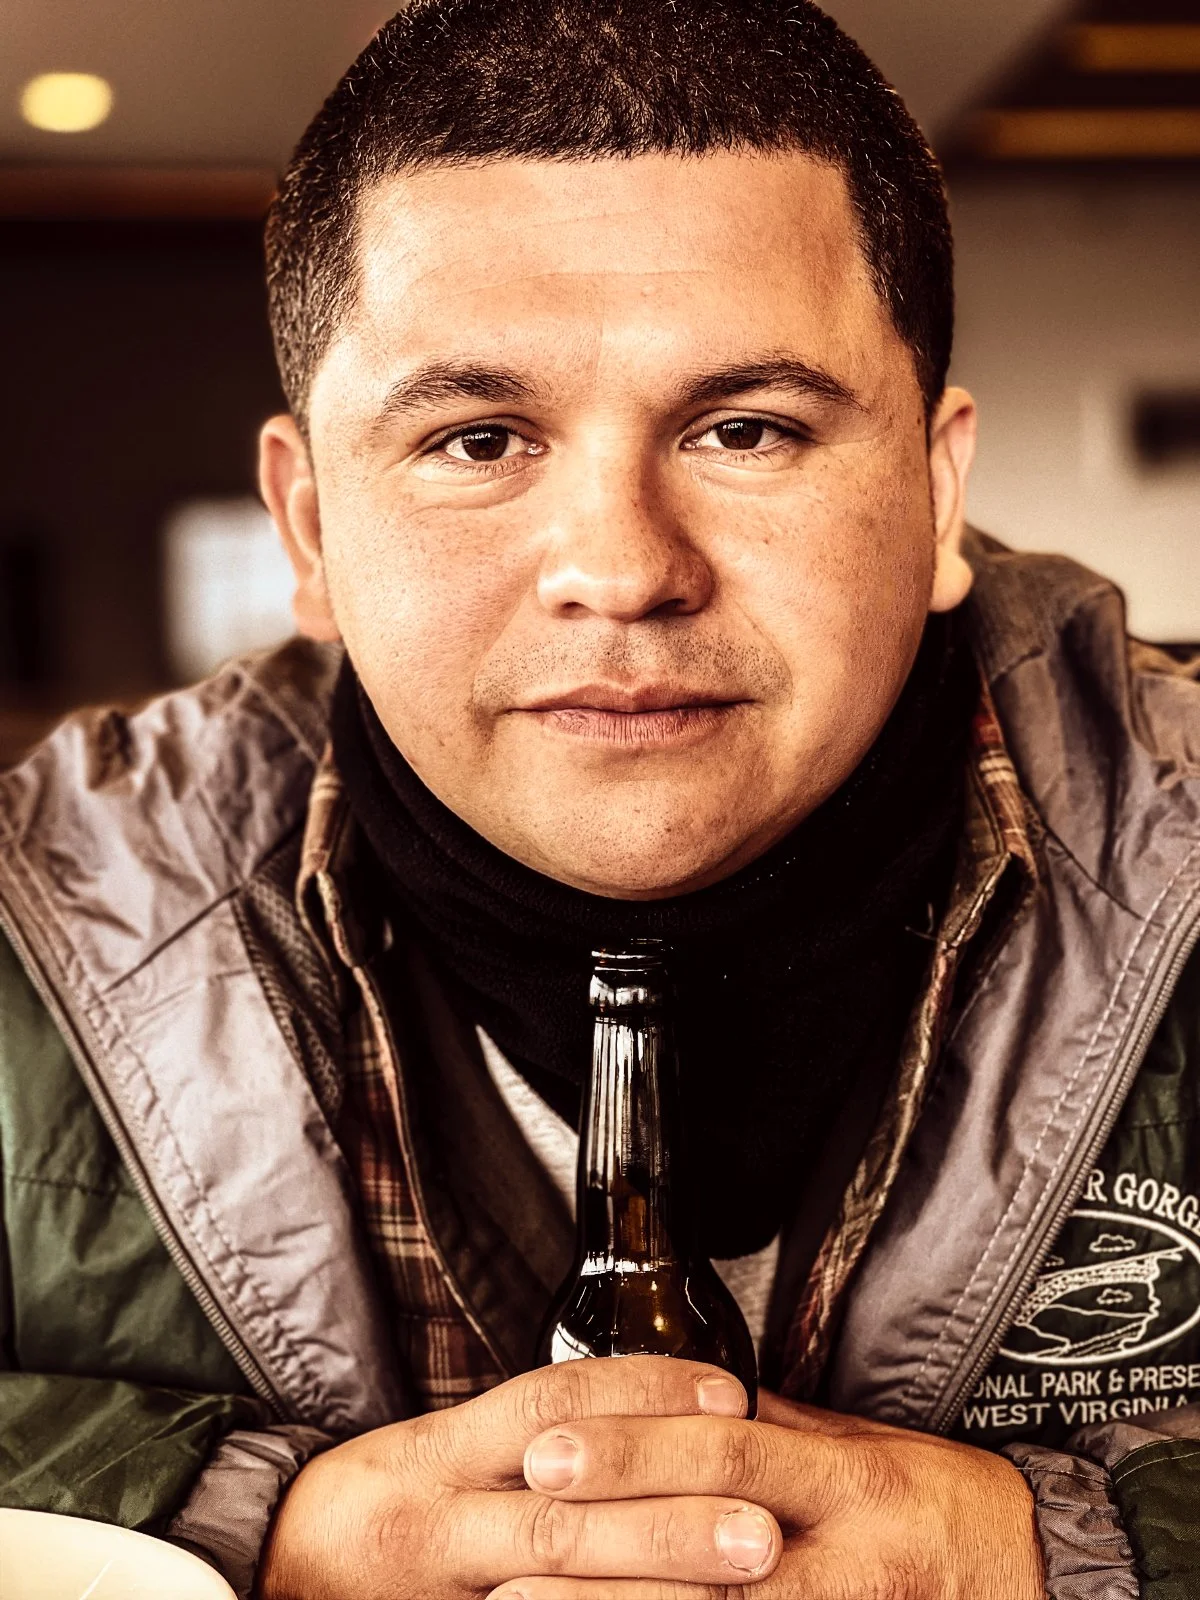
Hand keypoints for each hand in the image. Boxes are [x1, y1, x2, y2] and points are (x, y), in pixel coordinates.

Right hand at [256, 1356, 780, 1598]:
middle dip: (669, 1520)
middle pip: (566, 1517)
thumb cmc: (372, 1507)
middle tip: (763, 1528)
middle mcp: (439, 1520)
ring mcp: (438, 1590)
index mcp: (443, 1453)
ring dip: (650, 1593)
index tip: (730, 1394)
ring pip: (551, 1591)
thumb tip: (646, 1424)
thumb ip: (524, 1440)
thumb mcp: (433, 1452)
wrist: (261, 1573)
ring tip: (738, 1585)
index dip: (646, 1394)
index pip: (554, 1404)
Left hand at [487, 1386, 1044, 1599]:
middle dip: (609, 1552)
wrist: (1046, 1578)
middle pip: (713, 1546)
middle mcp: (848, 1553)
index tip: (550, 1448)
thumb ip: (780, 1432)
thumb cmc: (948, 1505)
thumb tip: (691, 1397)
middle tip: (512, 1552)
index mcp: (845, 1475)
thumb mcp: (869, 1446)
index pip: (725, 1448)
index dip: (636, 1450)